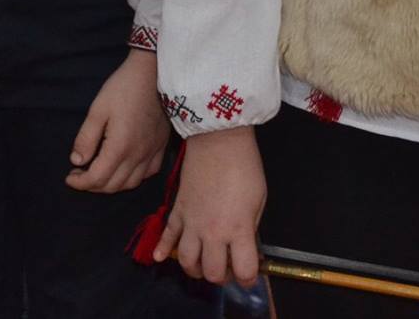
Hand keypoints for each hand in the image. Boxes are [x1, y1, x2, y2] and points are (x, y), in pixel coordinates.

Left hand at [66, 50, 168, 193]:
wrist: (153, 72)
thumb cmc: (122, 88)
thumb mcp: (97, 110)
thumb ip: (86, 139)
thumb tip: (77, 161)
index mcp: (120, 147)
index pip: (97, 178)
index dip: (80, 183)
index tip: (69, 177)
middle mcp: (138, 155)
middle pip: (113, 185)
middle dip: (93, 185)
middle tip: (80, 174)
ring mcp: (152, 152)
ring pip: (131, 183)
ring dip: (112, 184)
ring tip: (99, 172)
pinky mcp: (161, 146)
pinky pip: (148, 173)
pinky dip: (133, 177)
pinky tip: (124, 167)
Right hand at [156, 127, 264, 285]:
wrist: (219, 140)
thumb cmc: (244, 166)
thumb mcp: (259, 200)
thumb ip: (250, 227)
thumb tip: (245, 244)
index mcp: (238, 229)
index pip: (243, 271)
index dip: (249, 278)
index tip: (250, 274)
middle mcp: (213, 232)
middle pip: (212, 272)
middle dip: (221, 276)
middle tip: (227, 267)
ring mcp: (192, 222)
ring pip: (187, 261)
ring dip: (195, 269)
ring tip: (202, 264)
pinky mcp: (178, 210)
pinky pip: (166, 235)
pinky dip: (161, 248)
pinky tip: (160, 256)